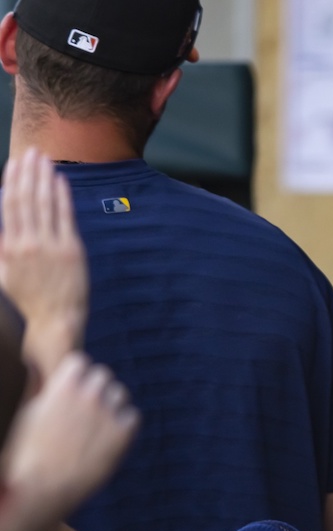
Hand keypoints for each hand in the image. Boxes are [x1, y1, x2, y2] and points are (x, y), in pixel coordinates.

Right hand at [0, 149, 86, 374]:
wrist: (53, 323)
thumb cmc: (29, 303)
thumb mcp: (5, 275)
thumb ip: (2, 249)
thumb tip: (4, 232)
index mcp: (8, 247)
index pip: (9, 205)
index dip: (12, 181)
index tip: (14, 163)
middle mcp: (26, 242)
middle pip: (26, 198)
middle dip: (28, 172)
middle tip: (31, 152)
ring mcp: (50, 245)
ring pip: (45, 203)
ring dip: (44, 178)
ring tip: (45, 159)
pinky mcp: (71, 251)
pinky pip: (65, 217)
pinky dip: (62, 196)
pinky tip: (61, 181)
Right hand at [3, 352, 137, 519]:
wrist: (43, 486)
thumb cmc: (29, 452)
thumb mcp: (29, 413)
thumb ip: (41, 388)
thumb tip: (35, 364)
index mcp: (62, 386)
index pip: (80, 362)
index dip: (76, 375)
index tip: (73, 387)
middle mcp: (88, 395)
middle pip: (103, 375)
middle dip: (95, 387)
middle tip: (86, 406)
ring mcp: (107, 414)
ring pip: (120, 393)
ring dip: (111, 402)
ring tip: (97, 422)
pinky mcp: (122, 434)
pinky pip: (132, 416)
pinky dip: (123, 423)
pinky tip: (109, 436)